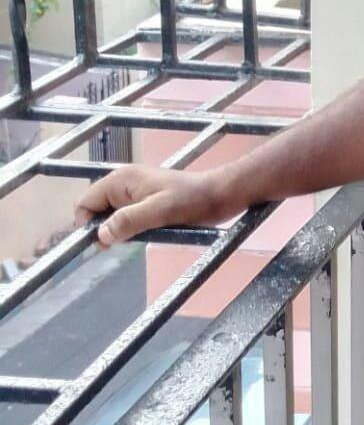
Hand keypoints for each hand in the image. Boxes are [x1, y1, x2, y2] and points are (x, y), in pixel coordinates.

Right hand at [74, 165, 237, 247]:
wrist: (219, 196)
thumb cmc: (191, 201)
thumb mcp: (159, 212)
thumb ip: (128, 221)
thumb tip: (100, 235)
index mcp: (120, 180)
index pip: (84, 204)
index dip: (88, 226)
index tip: (106, 244)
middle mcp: (122, 183)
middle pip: (95, 210)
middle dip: (104, 228)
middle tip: (126, 241)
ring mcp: (134, 191)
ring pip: (111, 216)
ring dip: (119, 230)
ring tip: (140, 235)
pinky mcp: (145, 200)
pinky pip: (127, 217)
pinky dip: (131, 228)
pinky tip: (147, 232)